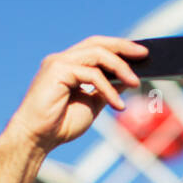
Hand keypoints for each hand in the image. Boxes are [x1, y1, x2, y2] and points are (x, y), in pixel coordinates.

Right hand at [7, 35, 146, 152]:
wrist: (37, 139)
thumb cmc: (60, 125)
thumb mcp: (92, 104)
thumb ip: (107, 90)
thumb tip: (129, 79)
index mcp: (69, 65)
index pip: (96, 48)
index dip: (118, 47)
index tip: (141, 53)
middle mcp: (62, 60)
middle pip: (97, 43)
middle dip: (123, 47)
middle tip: (145, 54)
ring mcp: (57, 63)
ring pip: (96, 54)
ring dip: (120, 67)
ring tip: (136, 82)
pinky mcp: (56, 71)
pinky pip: (91, 74)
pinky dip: (107, 88)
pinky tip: (117, 105)